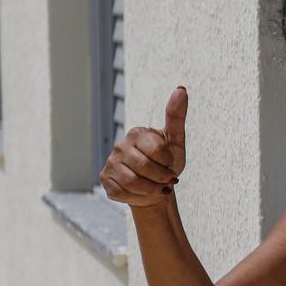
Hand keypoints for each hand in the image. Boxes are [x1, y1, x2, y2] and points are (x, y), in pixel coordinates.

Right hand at [100, 87, 187, 207]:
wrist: (155, 188)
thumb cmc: (167, 163)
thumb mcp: (176, 141)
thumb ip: (177, 116)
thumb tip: (181, 88)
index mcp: (137, 133)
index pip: (158, 150)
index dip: (168, 162)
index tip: (169, 164)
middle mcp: (120, 145)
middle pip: (146, 168)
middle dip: (161, 178)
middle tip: (166, 179)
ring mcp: (111, 162)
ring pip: (133, 183)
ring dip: (151, 189)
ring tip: (156, 187)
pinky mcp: (105, 180)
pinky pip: (123, 193)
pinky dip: (138, 197)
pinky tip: (141, 192)